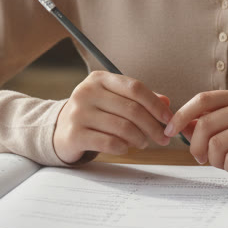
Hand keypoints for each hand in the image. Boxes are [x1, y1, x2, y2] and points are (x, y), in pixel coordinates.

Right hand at [53, 70, 173, 163]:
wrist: (58, 130)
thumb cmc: (94, 114)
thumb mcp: (113, 100)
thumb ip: (139, 100)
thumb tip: (166, 103)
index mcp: (99, 79)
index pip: (135, 88)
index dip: (156, 104)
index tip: (168, 119)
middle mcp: (87, 92)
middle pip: (131, 109)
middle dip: (153, 126)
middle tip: (163, 138)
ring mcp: (79, 113)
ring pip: (122, 127)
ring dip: (140, 138)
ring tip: (144, 143)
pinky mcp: (74, 134)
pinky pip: (109, 142)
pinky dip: (123, 147)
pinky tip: (126, 148)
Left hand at [161, 88, 227, 180]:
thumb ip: (217, 120)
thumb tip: (183, 127)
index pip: (203, 99)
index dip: (182, 115)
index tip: (170, 131)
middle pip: (206, 125)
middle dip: (196, 146)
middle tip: (200, 158)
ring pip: (217, 145)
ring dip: (214, 160)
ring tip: (223, 163)